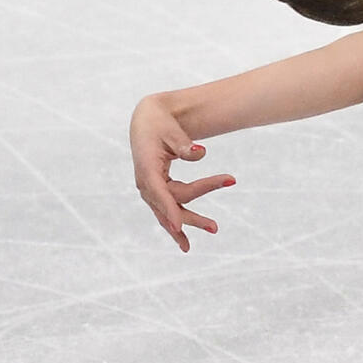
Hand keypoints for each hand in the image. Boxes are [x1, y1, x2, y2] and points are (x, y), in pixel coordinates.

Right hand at [129, 94, 234, 251]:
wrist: (147, 122)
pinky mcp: (156, 191)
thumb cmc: (161, 124)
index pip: (159, 193)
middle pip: (172, 202)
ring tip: (213, 230)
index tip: (179, 226)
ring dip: (190, 222)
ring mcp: (150, 189)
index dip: (169, 210)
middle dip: (193, 215)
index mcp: (147, 169)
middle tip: (215, 227)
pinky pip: (167, 210)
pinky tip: (184, 241)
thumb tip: (201, 153)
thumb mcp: (172, 132)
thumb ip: (184, 145)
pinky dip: (177, 223)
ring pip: (170, 211)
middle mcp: (146, 183)